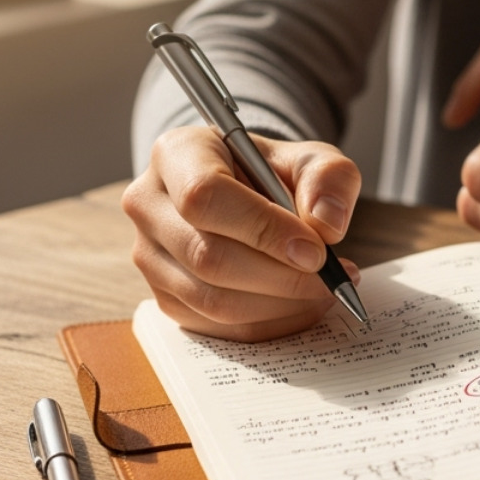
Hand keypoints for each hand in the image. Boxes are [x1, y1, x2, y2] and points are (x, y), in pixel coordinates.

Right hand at [122, 127, 362, 340]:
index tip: (316, 251)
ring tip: (324, 290)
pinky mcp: (164, 296)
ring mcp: (149, 256)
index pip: (205, 197)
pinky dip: (268, 323)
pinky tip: (302, 304)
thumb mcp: (311, 158)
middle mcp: (148, 205)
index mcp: (176, 154)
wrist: (249, 194)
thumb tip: (326, 224)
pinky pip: (216, 326)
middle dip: (281, 277)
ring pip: (211, 299)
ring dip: (279, 305)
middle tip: (331, 278)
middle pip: (207, 256)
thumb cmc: (275, 173)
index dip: (263, 229)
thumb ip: (328, 178)